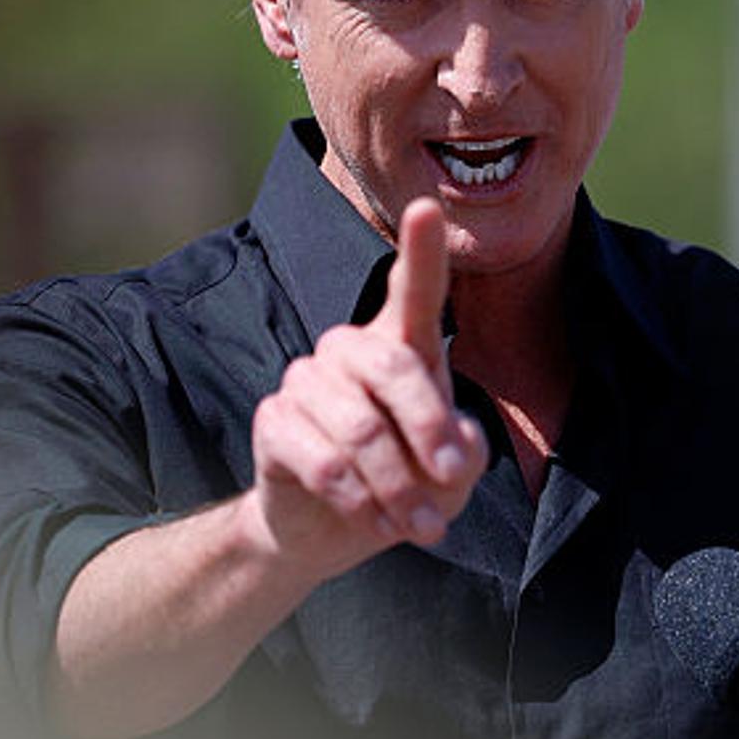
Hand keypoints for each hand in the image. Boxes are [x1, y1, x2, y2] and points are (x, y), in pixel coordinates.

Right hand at [246, 198, 486, 581]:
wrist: (329, 531)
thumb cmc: (404, 484)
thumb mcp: (451, 473)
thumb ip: (464, 452)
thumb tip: (450, 449)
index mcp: (398, 346)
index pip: (412, 290)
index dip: (420, 249)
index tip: (425, 207)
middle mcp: (349, 350)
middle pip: (393, 367)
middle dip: (429, 430)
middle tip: (452, 480)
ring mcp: (305, 381)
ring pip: (359, 428)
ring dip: (397, 487)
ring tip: (418, 525)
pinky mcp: (274, 421)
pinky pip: (322, 460)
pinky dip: (357, 500)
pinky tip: (373, 522)